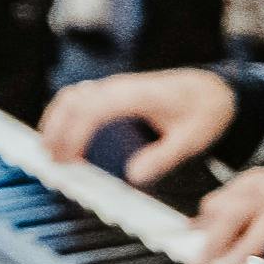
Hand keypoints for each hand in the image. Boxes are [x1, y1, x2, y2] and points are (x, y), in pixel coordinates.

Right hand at [38, 68, 236, 185]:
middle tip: (52, 161)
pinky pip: (79, 99)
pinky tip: (64, 137)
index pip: (92, 110)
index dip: (75, 135)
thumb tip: (132, 176)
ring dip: (56, 121)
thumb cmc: (203, 111)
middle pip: (72, 100)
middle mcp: (119, 87)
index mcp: (136, 96)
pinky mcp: (113, 92)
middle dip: (56, 129)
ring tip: (51, 151)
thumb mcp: (192, 139)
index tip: (69, 160)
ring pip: (72, 97)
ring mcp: (114, 87)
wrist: (212, 88)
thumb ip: (163, 157)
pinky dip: (65, 116)